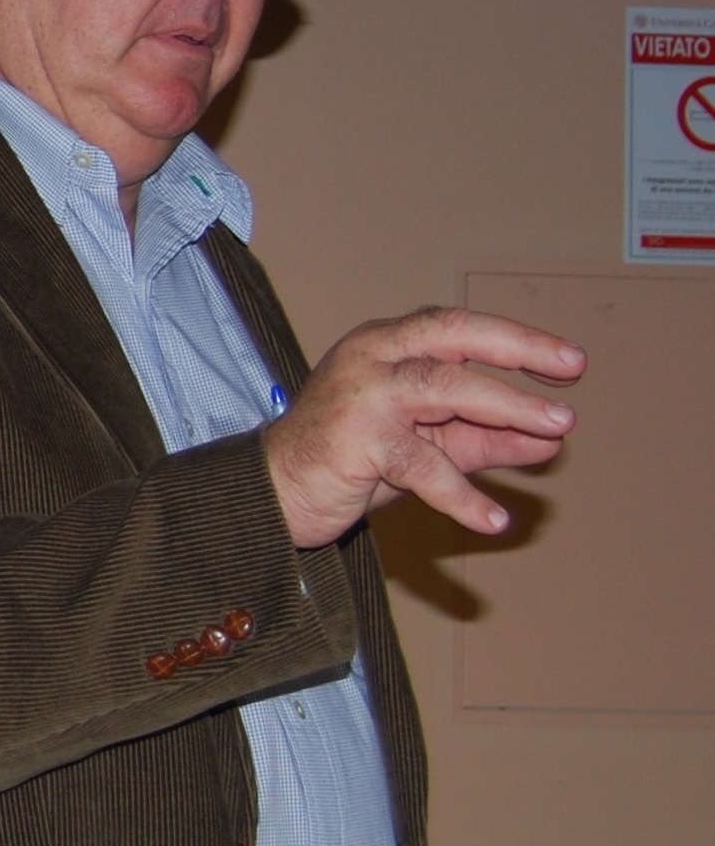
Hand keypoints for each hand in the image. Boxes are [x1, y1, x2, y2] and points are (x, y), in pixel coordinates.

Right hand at [261, 306, 585, 548]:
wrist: (273, 495)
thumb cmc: (349, 462)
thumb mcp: (427, 444)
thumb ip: (483, 436)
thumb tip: (551, 439)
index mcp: (388, 344)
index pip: (459, 328)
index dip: (516, 339)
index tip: (568, 361)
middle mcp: (372, 355)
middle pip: (454, 337)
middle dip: (518, 349)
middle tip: (571, 371)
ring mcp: (361, 394)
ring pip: (444, 387)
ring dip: (507, 408)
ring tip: (557, 432)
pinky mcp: (353, 439)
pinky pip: (419, 464)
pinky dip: (460, 492)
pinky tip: (493, 518)